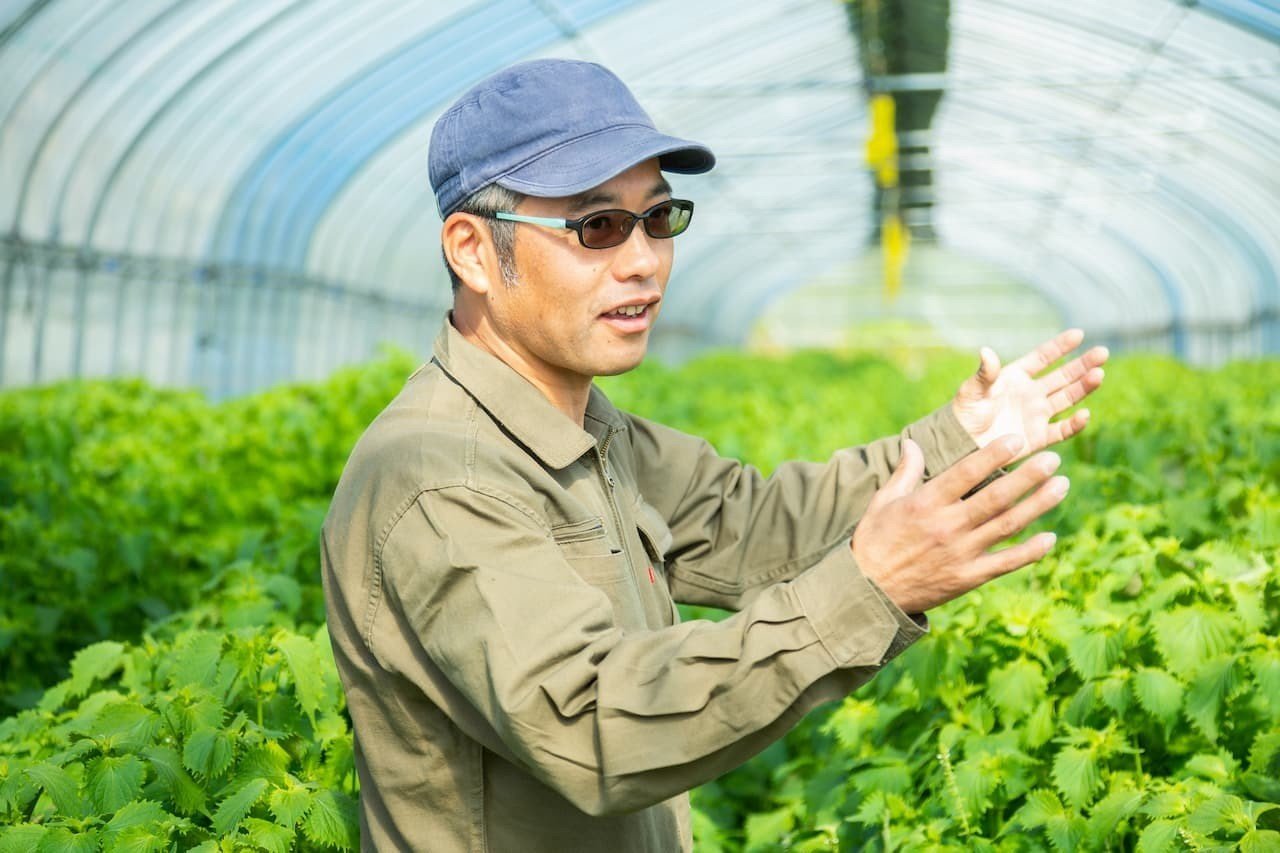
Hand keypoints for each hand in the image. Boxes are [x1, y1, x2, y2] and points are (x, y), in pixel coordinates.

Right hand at [852, 436, 1066, 613]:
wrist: (869, 592)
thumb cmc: (873, 542)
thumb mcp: (882, 502)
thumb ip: (904, 472)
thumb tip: (912, 443)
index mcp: (925, 504)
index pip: (966, 473)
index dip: (993, 455)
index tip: (1017, 439)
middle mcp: (946, 526)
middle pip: (996, 498)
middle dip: (1028, 477)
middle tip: (1053, 458)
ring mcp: (960, 553)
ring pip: (1007, 525)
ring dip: (1037, 505)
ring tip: (1061, 485)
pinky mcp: (968, 577)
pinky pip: (1005, 563)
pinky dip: (1030, 552)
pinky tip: (1050, 537)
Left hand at [951, 329, 1107, 461]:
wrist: (961, 445)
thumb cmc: (963, 414)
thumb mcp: (971, 392)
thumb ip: (984, 374)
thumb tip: (986, 351)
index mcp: (1015, 377)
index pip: (1042, 358)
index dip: (1060, 347)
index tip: (1079, 334)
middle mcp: (1030, 393)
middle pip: (1062, 376)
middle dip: (1082, 365)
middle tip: (1102, 353)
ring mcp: (1036, 415)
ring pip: (1067, 398)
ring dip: (1084, 388)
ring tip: (1099, 376)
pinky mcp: (1038, 437)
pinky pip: (1061, 430)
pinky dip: (1075, 424)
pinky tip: (1085, 415)